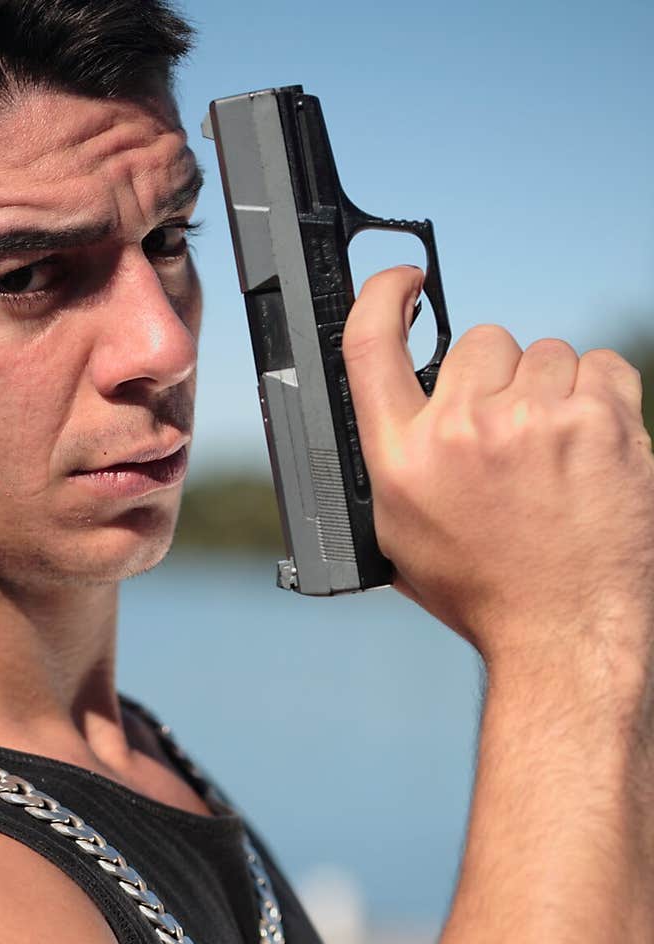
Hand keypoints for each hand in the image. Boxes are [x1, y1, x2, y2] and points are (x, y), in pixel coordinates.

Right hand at [343, 267, 653, 671]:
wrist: (565, 633)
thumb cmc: (488, 593)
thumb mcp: (404, 540)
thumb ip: (395, 466)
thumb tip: (397, 404)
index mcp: (401, 461)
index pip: (369, 345)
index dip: (382, 295)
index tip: (404, 283)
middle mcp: (460, 432)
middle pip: (479, 342)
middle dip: (497, 378)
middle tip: (514, 439)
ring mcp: (533, 421)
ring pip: (545, 354)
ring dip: (552, 391)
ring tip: (556, 456)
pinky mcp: (598, 420)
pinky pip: (600, 366)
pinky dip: (601, 397)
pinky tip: (591, 448)